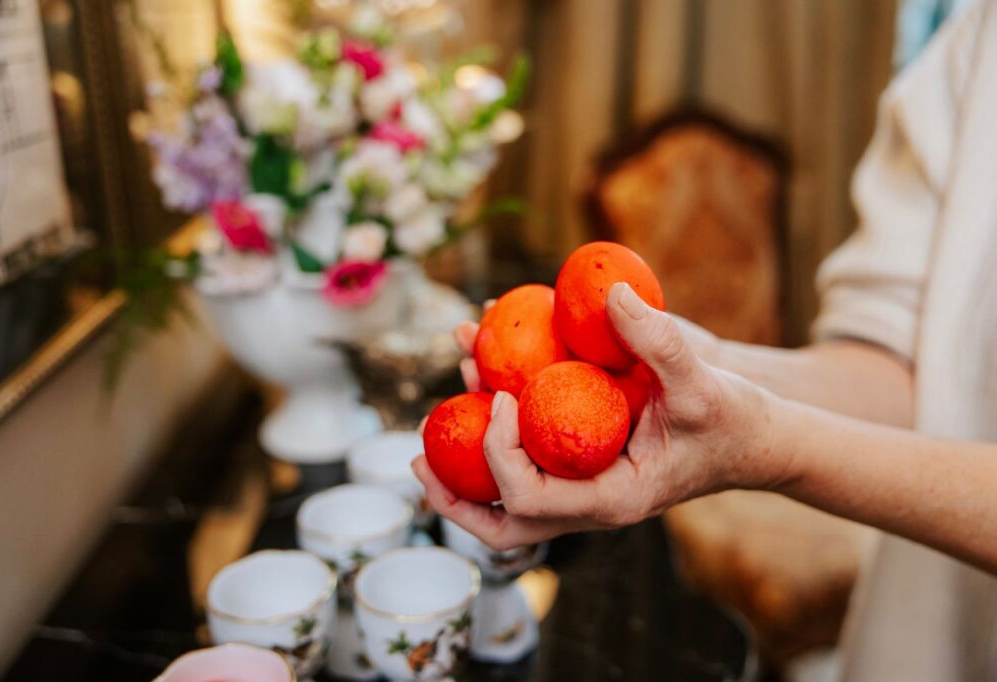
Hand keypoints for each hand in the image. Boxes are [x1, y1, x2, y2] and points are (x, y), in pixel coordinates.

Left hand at [413, 283, 781, 549]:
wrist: (757, 437)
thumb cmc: (735, 419)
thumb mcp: (704, 382)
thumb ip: (660, 340)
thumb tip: (608, 293)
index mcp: (614, 499)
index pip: (532, 500)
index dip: (499, 453)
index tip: (500, 395)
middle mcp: (591, 502)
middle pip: (506, 524)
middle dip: (455, 496)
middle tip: (417, 458)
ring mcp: (586, 486)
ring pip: (510, 499)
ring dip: (467, 462)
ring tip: (433, 420)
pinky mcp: (587, 462)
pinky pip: (532, 460)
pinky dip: (500, 434)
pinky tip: (489, 385)